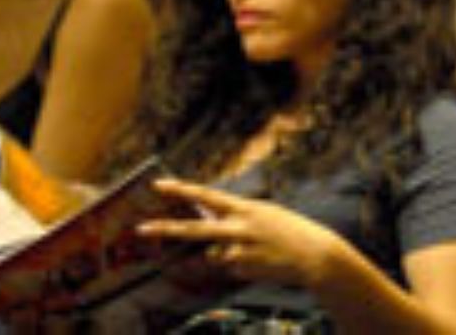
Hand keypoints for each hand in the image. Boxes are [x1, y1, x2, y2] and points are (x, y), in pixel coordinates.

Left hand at [138, 179, 344, 288]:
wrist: (315, 255)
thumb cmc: (291, 230)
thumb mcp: (264, 214)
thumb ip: (236, 219)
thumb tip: (211, 239)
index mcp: (244, 208)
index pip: (205, 196)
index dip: (181, 190)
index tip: (158, 185)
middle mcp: (238, 228)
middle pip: (194, 230)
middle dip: (166, 229)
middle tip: (141, 229)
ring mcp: (239, 251)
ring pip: (215, 253)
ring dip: (226, 252)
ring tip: (256, 249)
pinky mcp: (243, 270)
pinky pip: (231, 267)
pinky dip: (241, 265)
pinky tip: (261, 261)